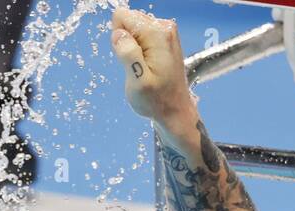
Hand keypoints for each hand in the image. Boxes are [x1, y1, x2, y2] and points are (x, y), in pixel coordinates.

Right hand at [110, 8, 195, 132]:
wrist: (176, 111)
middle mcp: (164, 27)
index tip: (128, 58)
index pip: (122, 16)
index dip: (119, 38)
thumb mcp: (138, 82)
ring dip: (133, 47)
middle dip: (126, 42)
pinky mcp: (165, 39)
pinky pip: (142, 35)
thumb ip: (127, 54)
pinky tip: (147, 65)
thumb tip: (118, 34)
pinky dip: (140, 49)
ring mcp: (166, 32)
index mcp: (157, 34)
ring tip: (143, 67)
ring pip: (134, 28)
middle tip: (136, 65)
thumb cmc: (156, 100)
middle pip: (129, 20)